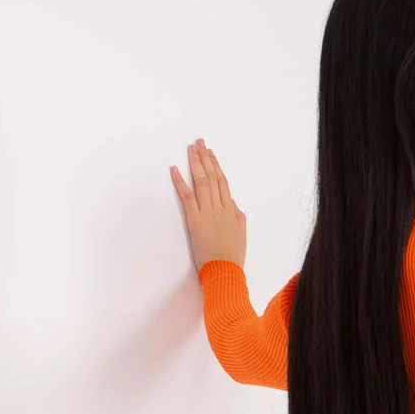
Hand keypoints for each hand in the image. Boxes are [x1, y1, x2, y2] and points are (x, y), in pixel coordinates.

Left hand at [170, 137, 246, 271]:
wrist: (225, 270)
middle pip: (212, 177)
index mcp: (231, 210)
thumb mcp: (240, 233)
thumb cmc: (232, 256)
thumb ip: (237, 215)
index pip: (223, 182)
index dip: (216, 166)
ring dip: (195, 163)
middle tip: (199, 142)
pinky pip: (187, 196)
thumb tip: (231, 201)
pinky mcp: (195, 220)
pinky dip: (180, 181)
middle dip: (205, 158)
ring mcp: (207, 212)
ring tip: (190, 149)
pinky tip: (174, 169)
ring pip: (201, 182)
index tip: (211, 153)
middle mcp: (220, 207)